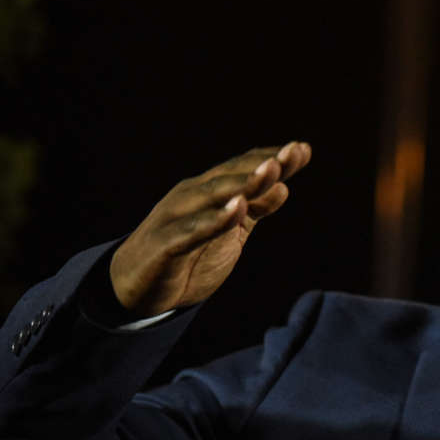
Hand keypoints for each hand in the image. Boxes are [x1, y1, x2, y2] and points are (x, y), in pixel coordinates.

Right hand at [109, 142, 311, 315]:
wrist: (135, 290)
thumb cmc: (188, 257)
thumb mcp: (231, 233)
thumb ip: (255, 210)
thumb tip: (284, 186)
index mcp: (209, 192)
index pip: (244, 169)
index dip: (273, 158)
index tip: (304, 150)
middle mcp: (192, 196)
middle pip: (232, 175)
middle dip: (264, 163)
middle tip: (294, 152)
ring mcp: (177, 217)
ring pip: (213, 194)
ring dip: (243, 182)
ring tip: (272, 170)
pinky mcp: (165, 244)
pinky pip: (192, 230)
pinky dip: (214, 219)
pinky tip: (237, 210)